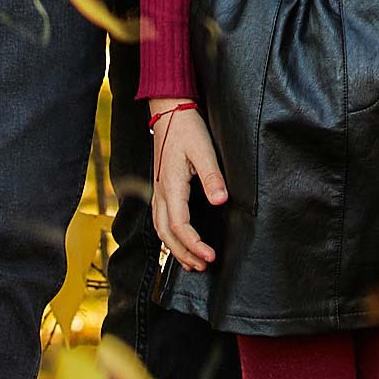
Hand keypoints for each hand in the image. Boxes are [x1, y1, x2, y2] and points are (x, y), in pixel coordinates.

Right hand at [151, 106, 226, 271]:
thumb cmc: (187, 129)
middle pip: (166, 234)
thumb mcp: (203, 150)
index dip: (193, 244)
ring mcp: (158, 191)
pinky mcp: (161, 188)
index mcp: (171, 186)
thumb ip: (212, 176)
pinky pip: (159, 220)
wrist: (169, 111)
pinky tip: (180, 241)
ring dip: (175, 249)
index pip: (179, 225)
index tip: (210, 256)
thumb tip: (221, 200)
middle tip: (204, 266)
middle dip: (184, 254)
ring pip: (160, 230)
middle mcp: (160, 192)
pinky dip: (169, 237)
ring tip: (192, 262)